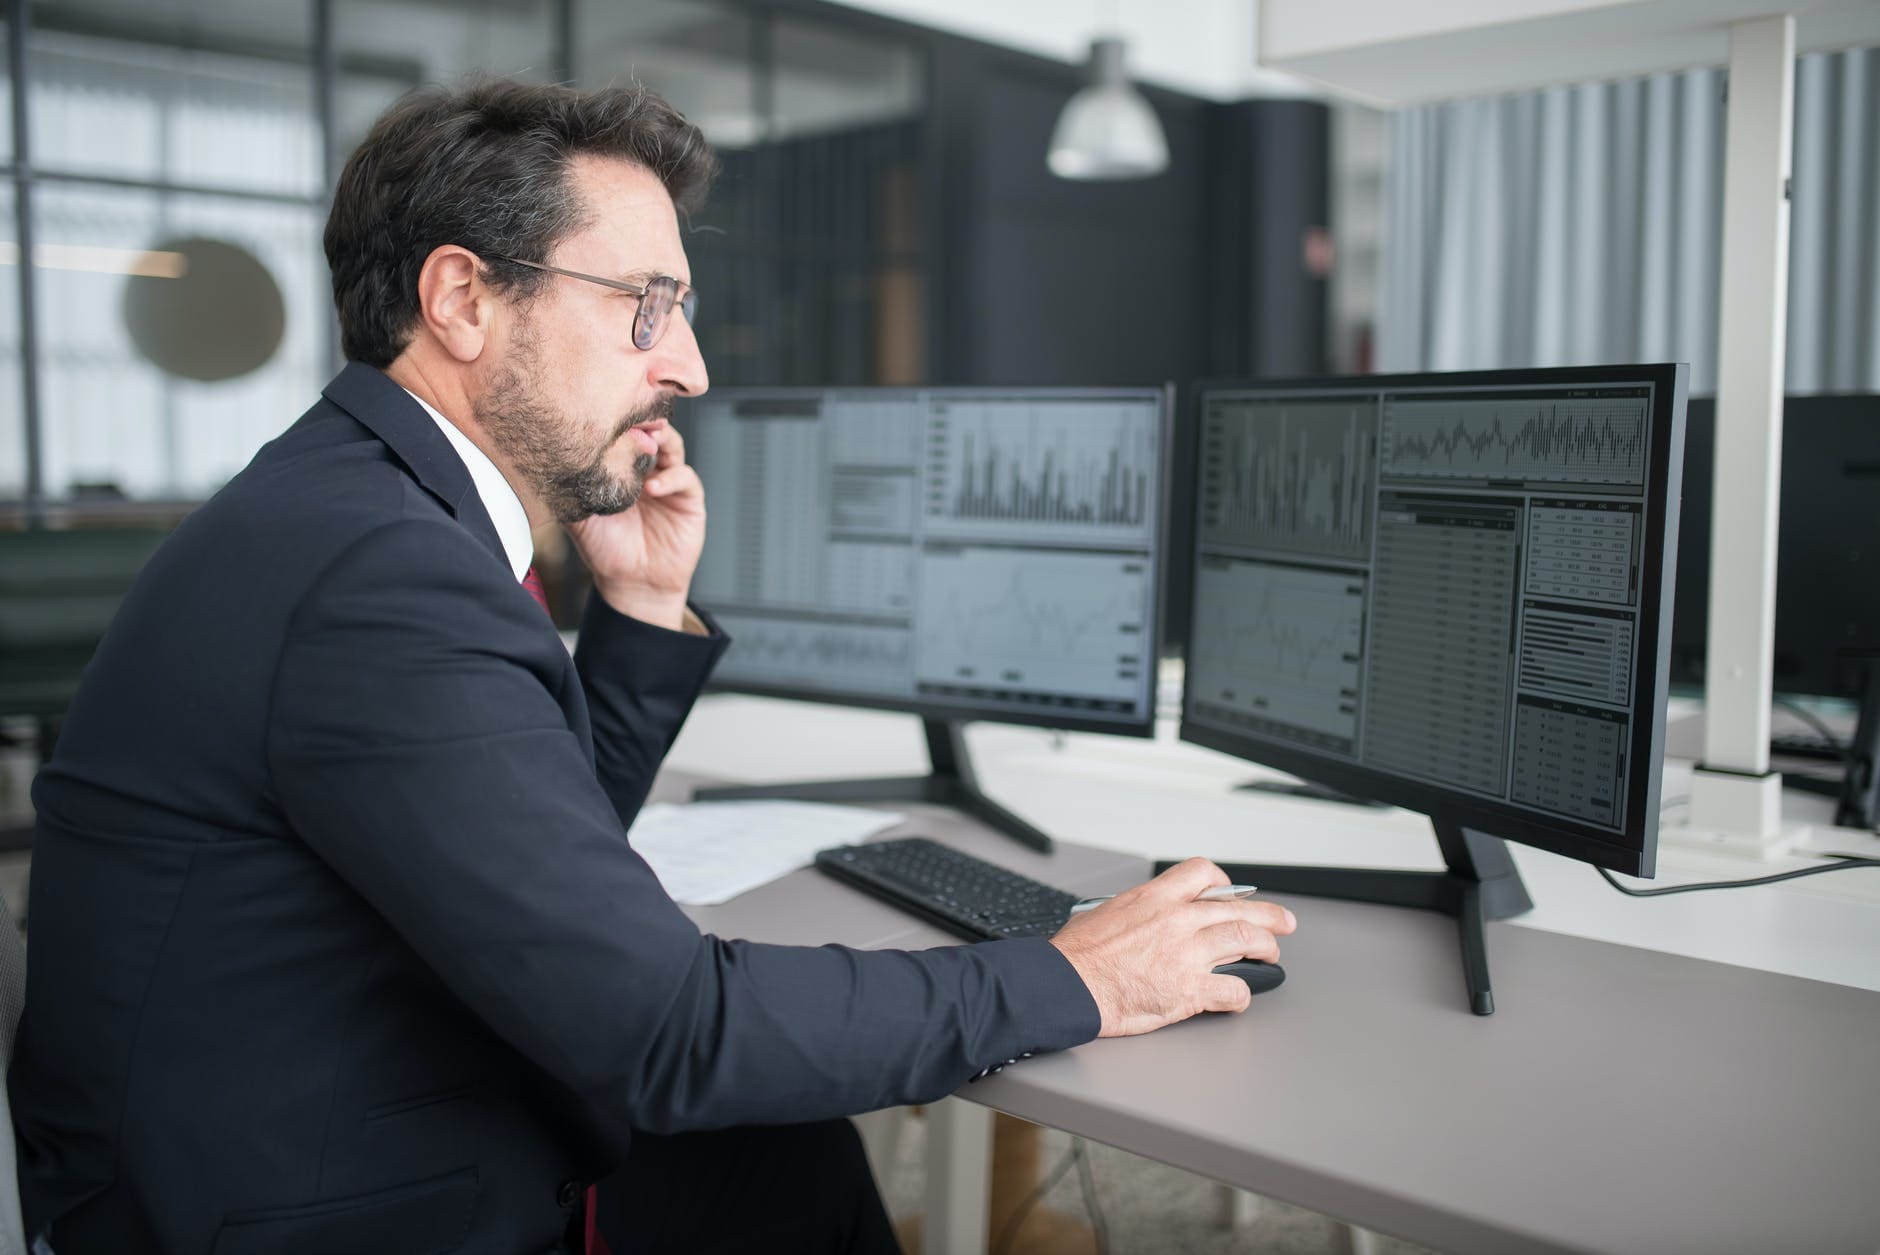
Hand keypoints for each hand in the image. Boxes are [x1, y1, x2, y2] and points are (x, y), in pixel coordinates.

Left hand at [566, 419, 703, 629]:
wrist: (632, 584)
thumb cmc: (606, 551)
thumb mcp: (578, 518)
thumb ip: (568, 491)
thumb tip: (544, 467)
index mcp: (621, 469)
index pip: (624, 435)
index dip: (618, 422)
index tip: (605, 412)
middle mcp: (647, 470)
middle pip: (651, 432)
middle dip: (643, 421)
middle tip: (632, 416)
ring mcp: (670, 482)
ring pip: (672, 447)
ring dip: (661, 442)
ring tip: (646, 445)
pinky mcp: (689, 500)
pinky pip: (685, 478)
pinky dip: (671, 478)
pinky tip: (653, 488)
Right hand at [1048, 858, 1296, 1036]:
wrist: (1066, 986)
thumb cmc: (1076, 956)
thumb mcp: (1102, 913)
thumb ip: (1135, 912)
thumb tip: (1139, 918)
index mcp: (1155, 898)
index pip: (1203, 873)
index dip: (1225, 883)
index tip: (1231, 893)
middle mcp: (1177, 920)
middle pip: (1240, 909)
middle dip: (1269, 916)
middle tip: (1283, 922)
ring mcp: (1188, 954)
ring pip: (1247, 941)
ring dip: (1266, 949)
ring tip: (1271, 956)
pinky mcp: (1190, 990)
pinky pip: (1234, 989)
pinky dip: (1243, 994)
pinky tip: (1240, 997)